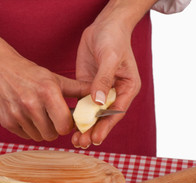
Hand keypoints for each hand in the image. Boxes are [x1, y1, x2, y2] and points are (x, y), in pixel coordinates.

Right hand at [0, 54, 85, 141]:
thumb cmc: (28, 73)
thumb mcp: (54, 78)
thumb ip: (77, 89)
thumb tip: (98, 97)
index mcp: (47, 92)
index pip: (65, 125)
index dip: (68, 125)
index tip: (66, 120)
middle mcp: (31, 104)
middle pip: (52, 135)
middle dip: (55, 129)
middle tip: (52, 118)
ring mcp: (17, 114)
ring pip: (38, 137)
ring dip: (41, 130)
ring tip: (37, 115)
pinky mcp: (6, 121)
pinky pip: (25, 136)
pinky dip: (28, 129)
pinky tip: (25, 115)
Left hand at [71, 20, 140, 148]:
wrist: (104, 26)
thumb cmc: (113, 39)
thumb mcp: (110, 58)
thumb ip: (104, 79)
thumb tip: (97, 101)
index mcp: (127, 88)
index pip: (116, 112)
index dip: (106, 126)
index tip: (96, 138)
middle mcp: (114, 93)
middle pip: (103, 117)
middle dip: (93, 131)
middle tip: (81, 142)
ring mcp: (99, 91)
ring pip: (92, 113)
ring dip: (84, 126)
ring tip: (75, 140)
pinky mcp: (87, 87)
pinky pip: (81, 103)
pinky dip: (76, 115)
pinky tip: (68, 124)